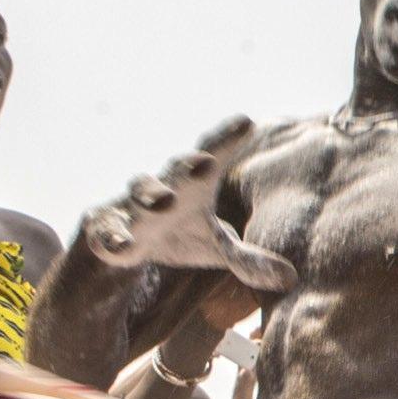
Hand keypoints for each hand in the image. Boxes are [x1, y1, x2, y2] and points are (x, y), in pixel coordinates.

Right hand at [79, 117, 294, 293]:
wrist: (124, 243)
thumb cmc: (180, 233)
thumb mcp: (216, 247)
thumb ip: (250, 260)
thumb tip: (291, 277)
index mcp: (193, 184)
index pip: (211, 154)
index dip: (226, 138)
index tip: (246, 121)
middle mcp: (163, 186)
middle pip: (175, 169)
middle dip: (188, 165)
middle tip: (205, 162)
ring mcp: (130, 206)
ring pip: (139, 192)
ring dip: (150, 195)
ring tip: (164, 202)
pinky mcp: (105, 230)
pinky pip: (107, 232)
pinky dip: (113, 238)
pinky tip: (122, 247)